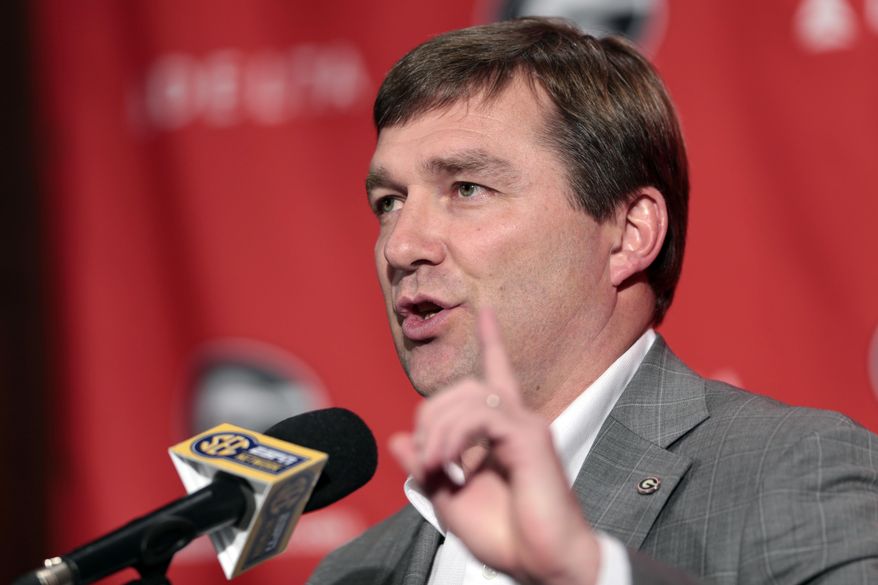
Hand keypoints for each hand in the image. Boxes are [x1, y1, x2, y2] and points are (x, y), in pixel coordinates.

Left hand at [389, 308, 600, 584]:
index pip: (497, 373)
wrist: (543, 566)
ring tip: (433, 467)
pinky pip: (481, 417)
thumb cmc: (507, 536)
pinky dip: (454, 438)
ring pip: (469, 398)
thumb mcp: (450, 499)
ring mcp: (527, 427)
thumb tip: (397, 439)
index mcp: (502, 433)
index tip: (486, 309)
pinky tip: (447, 465)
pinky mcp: (531, 439)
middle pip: (464, 388)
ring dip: (438, 431)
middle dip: (430, 416)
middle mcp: (519, 422)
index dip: (492, 340)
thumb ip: (425, 467)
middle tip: (424, 461)